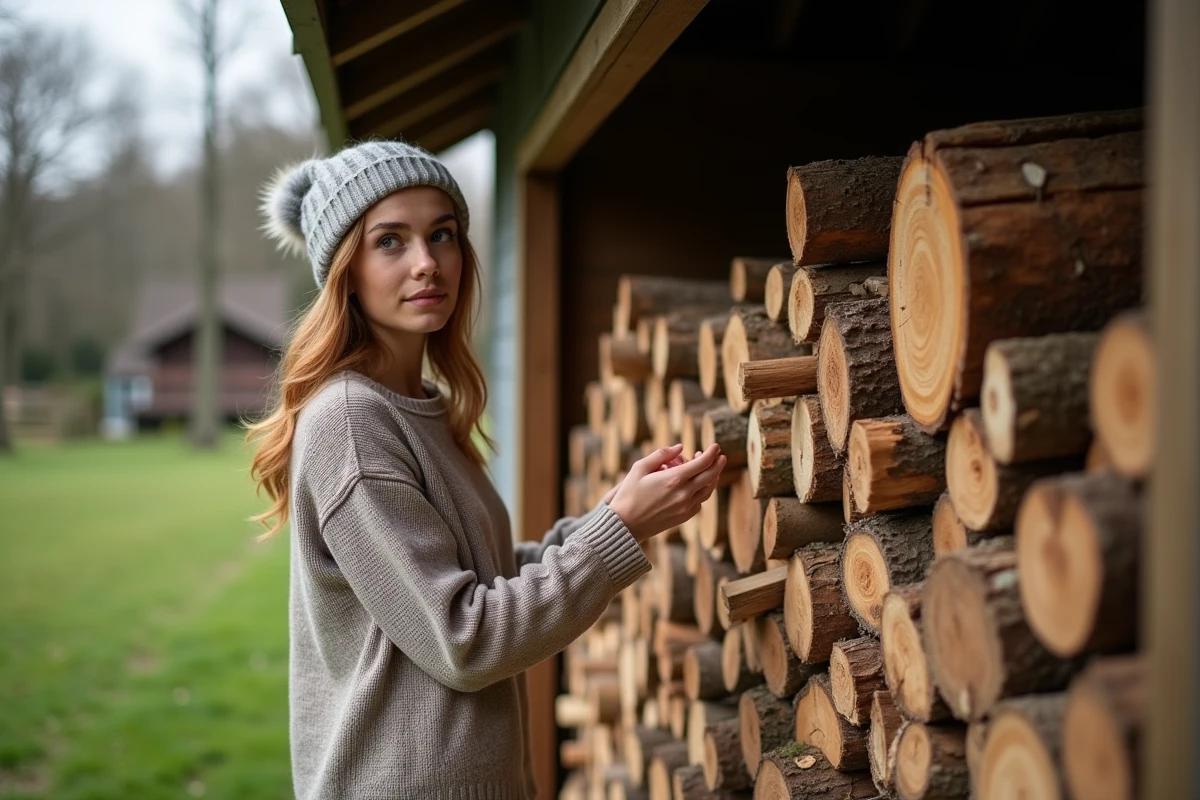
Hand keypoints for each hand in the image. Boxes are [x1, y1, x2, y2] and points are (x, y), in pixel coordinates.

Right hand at [608, 443, 726, 542]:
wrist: (625, 525)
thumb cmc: (629, 494)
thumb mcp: (639, 468)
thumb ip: (661, 454)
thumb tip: (680, 447)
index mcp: (674, 479)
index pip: (702, 463)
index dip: (711, 453)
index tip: (715, 446)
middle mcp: (684, 494)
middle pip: (710, 476)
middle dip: (717, 464)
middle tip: (721, 456)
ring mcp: (685, 507)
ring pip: (707, 491)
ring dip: (712, 478)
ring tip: (711, 469)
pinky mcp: (684, 517)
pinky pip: (699, 502)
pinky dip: (702, 492)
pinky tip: (697, 486)